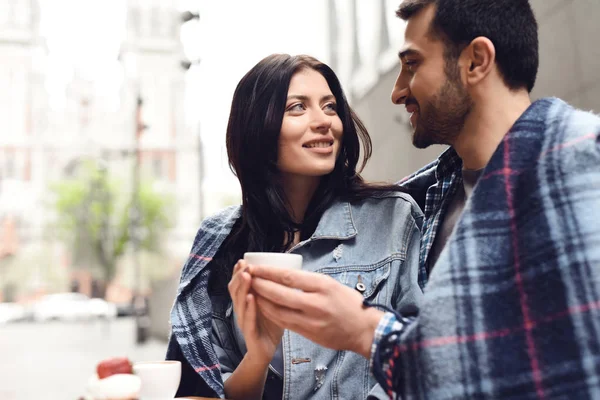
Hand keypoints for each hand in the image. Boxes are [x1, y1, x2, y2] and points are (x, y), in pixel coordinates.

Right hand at [228, 260, 282, 364]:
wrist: (265, 352)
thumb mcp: (271, 304)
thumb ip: (273, 289)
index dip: (238, 272)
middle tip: (246, 266)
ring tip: (247, 276)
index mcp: (245, 302)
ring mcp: (244, 321)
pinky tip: (251, 298)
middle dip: (239, 276)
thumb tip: (285, 269)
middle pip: (235, 291)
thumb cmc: (270, 326)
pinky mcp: (249, 333)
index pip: (238, 284)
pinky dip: (249, 309)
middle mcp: (241, 310)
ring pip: (239, 303)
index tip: (243, 260)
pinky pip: (247, 320)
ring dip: (243, 288)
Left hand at [248, 265, 383, 358]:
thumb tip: (285, 275)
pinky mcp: (309, 333)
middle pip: (279, 293)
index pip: (288, 277)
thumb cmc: (349, 303)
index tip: (254, 267)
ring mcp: (312, 320)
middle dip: (259, 285)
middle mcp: (316, 302)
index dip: (268, 272)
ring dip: (261, 300)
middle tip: (247, 278)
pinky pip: (284, 322)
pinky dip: (271, 314)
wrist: (364, 330)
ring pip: (278, 310)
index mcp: (322, 285)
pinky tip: (262, 308)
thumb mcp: (331, 284)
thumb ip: (309, 281)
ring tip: (249, 292)